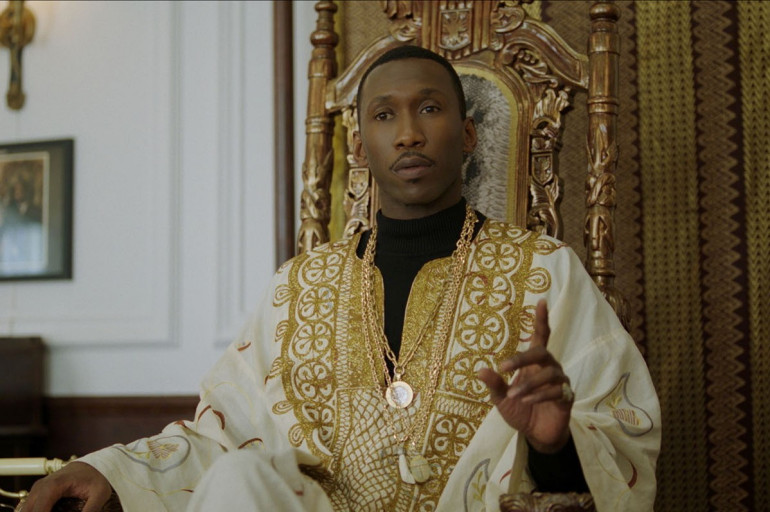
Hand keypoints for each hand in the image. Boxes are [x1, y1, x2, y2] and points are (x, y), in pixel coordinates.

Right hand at [21, 461, 111, 511]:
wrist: (91, 466)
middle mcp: (41, 487)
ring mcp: (37, 490)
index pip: (39, 511)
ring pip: (26, 510)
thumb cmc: (95, 478)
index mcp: (54, 486)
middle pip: (28, 511)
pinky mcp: (37, 493)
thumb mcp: (99, 494)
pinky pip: (30, 508)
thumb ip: (91, 510)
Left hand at [477, 300, 572, 453]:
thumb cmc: (520, 411)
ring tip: (515, 395)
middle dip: (523, 358)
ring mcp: (560, 382)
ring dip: (530, 383)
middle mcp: (549, 367)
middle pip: (542, 352)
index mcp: (534, 363)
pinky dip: (540, 394)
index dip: (541, 319)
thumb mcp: (502, 399)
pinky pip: (556, 390)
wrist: (537, 435)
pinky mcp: (567, 397)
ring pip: (549, 372)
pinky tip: (528, 401)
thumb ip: (495, 385)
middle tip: (504, 368)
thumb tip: (481, 370)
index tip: (541, 301)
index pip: (541, 336)